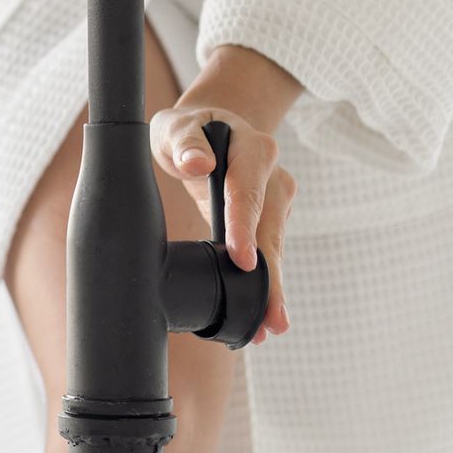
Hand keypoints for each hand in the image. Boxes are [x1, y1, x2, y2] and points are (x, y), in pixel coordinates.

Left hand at [149, 105, 294, 343]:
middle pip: (270, 228)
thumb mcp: (176, 126)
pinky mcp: (269, 220)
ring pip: (273, 246)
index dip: (244, 227)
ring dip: (271, 286)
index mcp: (254, 149)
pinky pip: (267, 251)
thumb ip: (184, 142)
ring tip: (268, 326)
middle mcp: (274, 176)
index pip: (248, 192)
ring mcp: (276, 200)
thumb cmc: (186, 129)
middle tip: (271, 316)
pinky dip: (264, 280)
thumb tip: (199, 163)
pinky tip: (262, 312)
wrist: (209, 129)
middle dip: (269, 274)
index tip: (243, 259)